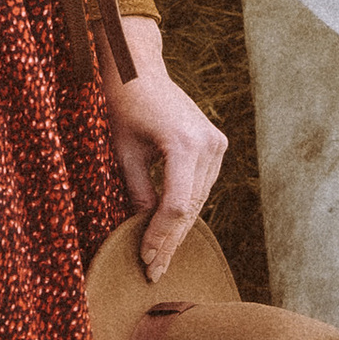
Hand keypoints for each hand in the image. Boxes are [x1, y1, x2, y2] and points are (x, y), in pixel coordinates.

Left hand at [102, 26, 226, 278]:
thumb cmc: (122, 104)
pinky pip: (202, 185)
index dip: (160, 237)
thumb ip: (136, 193)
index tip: (145, 261)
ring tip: (160, 257)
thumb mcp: (122, 152)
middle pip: (191, 206)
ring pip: (199, 199)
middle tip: (153, 271)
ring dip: (179, 228)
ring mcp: (216, 143)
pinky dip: (186, 206)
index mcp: (183, 144)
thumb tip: (142, 231)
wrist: (138, 68)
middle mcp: (208, 144)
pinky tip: (170, 229)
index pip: (175, 206)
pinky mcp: (215, 143)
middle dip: (170, 240)